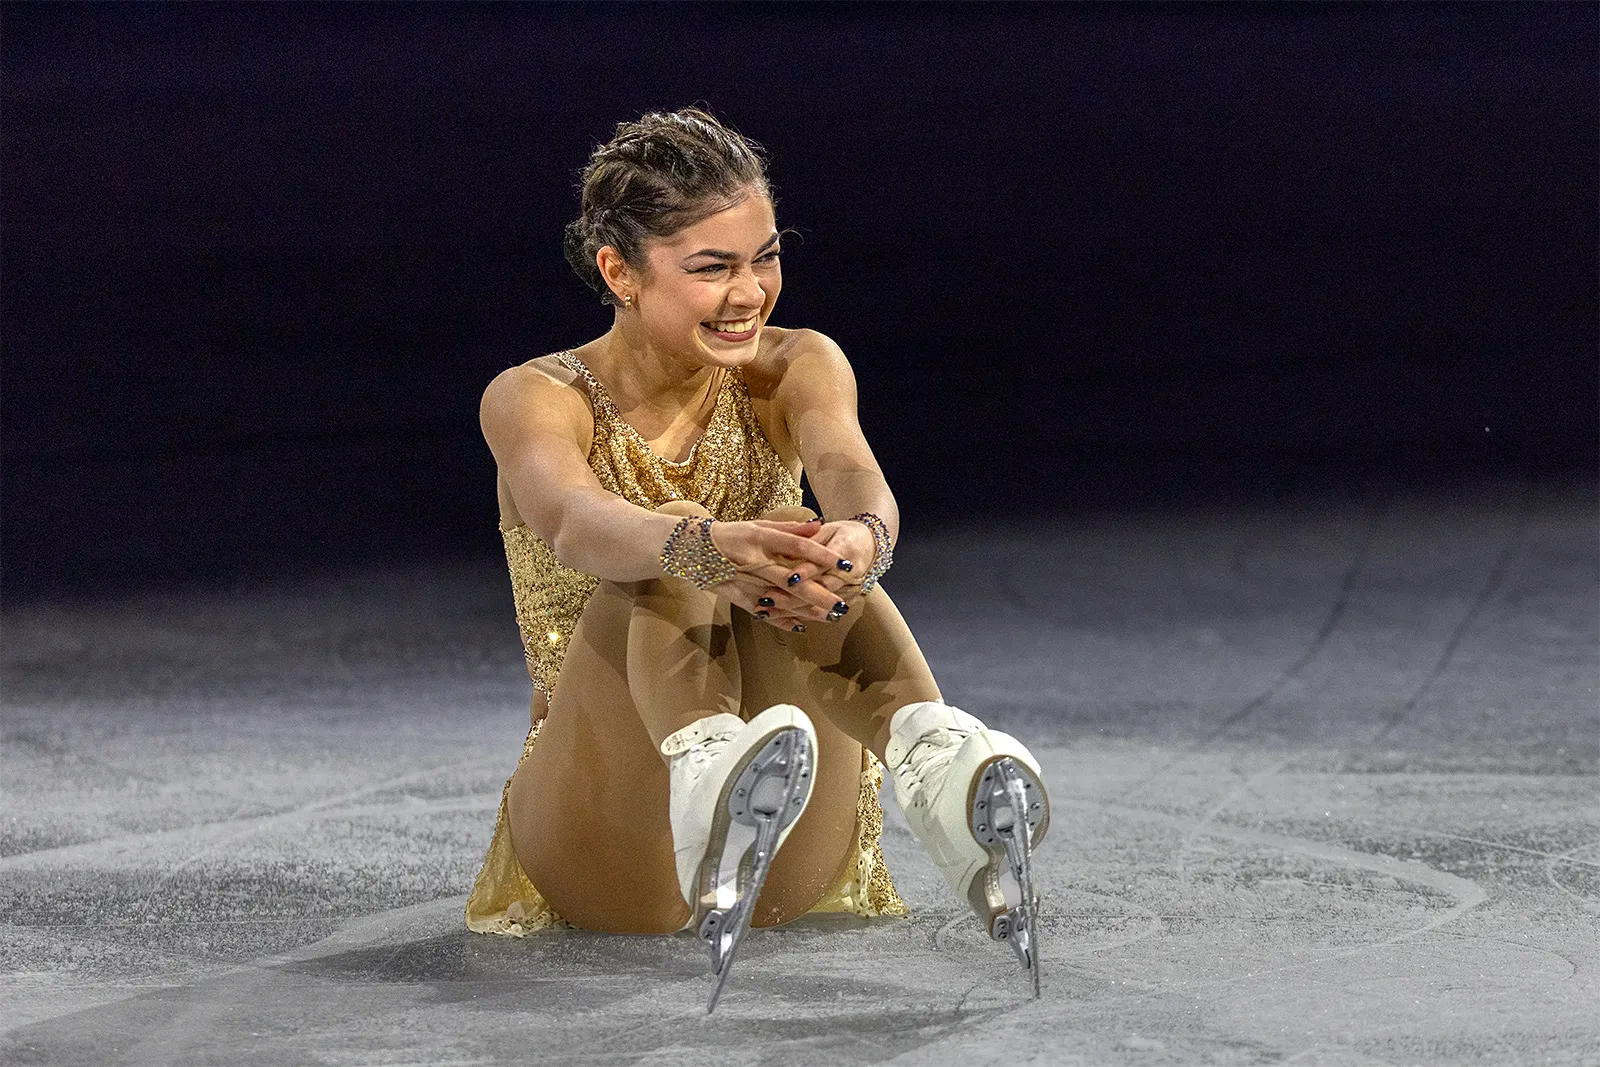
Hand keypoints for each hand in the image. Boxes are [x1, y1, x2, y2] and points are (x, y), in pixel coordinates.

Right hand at [702, 518, 845, 626]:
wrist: (696, 551)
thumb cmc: (733, 535)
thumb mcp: (759, 526)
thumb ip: (790, 528)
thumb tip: (819, 525)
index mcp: (761, 539)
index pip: (798, 548)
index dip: (822, 556)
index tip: (844, 565)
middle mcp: (755, 562)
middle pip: (793, 581)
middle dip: (820, 595)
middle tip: (842, 605)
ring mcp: (747, 583)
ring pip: (781, 601)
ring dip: (806, 611)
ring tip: (829, 616)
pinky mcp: (740, 598)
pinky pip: (764, 613)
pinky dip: (782, 620)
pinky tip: (800, 626)